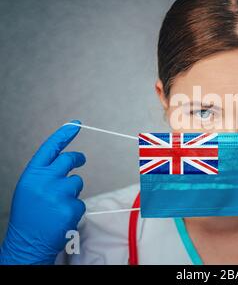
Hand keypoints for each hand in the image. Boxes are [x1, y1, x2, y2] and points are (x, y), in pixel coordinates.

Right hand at [0, 121, 85, 264]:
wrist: (26, 243)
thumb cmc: (29, 216)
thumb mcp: (30, 189)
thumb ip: (45, 174)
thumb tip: (66, 160)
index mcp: (32, 175)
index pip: (50, 148)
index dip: (64, 134)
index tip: (76, 124)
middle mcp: (44, 181)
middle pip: (69, 160)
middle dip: (77, 159)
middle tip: (80, 160)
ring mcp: (58, 193)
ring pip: (77, 182)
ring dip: (72, 192)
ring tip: (56, 207)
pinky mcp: (71, 207)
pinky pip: (80, 202)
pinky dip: (74, 209)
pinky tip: (61, 218)